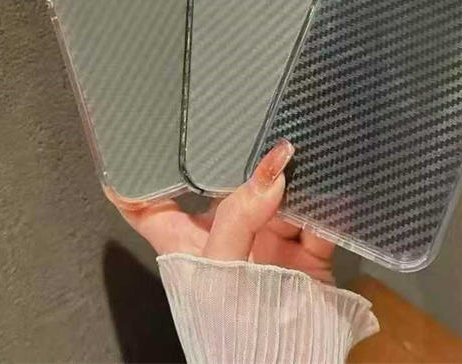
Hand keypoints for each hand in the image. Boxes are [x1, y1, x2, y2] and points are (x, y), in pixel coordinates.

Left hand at [107, 139, 333, 283]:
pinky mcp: (304, 249)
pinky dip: (323, 204)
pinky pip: (315, 216)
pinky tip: (323, 185)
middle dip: (240, 161)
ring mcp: (266, 239)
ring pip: (275, 194)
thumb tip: (270, 173)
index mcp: (186, 243)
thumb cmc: (232, 333)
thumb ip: (238, 216)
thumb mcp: (219, 269)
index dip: (139, 179)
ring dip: (287, 178)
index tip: (137, 145)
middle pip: (225, 187)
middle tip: (251, 129)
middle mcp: (225, 235)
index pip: (150, 208)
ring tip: (292, 154)